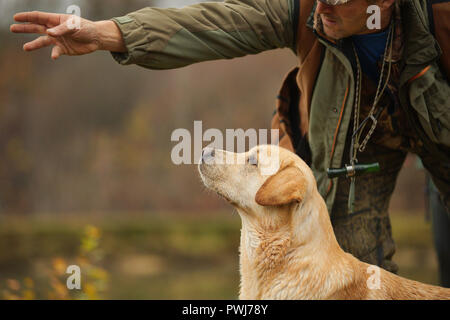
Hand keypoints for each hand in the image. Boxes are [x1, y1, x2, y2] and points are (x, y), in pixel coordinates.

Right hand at [10, 11, 125, 59]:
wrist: (96, 39)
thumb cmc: (85, 28)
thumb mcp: (74, 26)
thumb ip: (61, 29)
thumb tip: (48, 33)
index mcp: (56, 20)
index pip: (38, 17)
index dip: (27, 17)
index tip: (16, 17)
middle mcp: (54, 29)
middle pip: (36, 28)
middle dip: (25, 28)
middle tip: (12, 28)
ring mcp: (58, 39)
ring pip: (42, 41)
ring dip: (34, 44)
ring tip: (25, 47)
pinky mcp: (63, 49)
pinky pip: (56, 51)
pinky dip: (54, 54)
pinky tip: (54, 56)